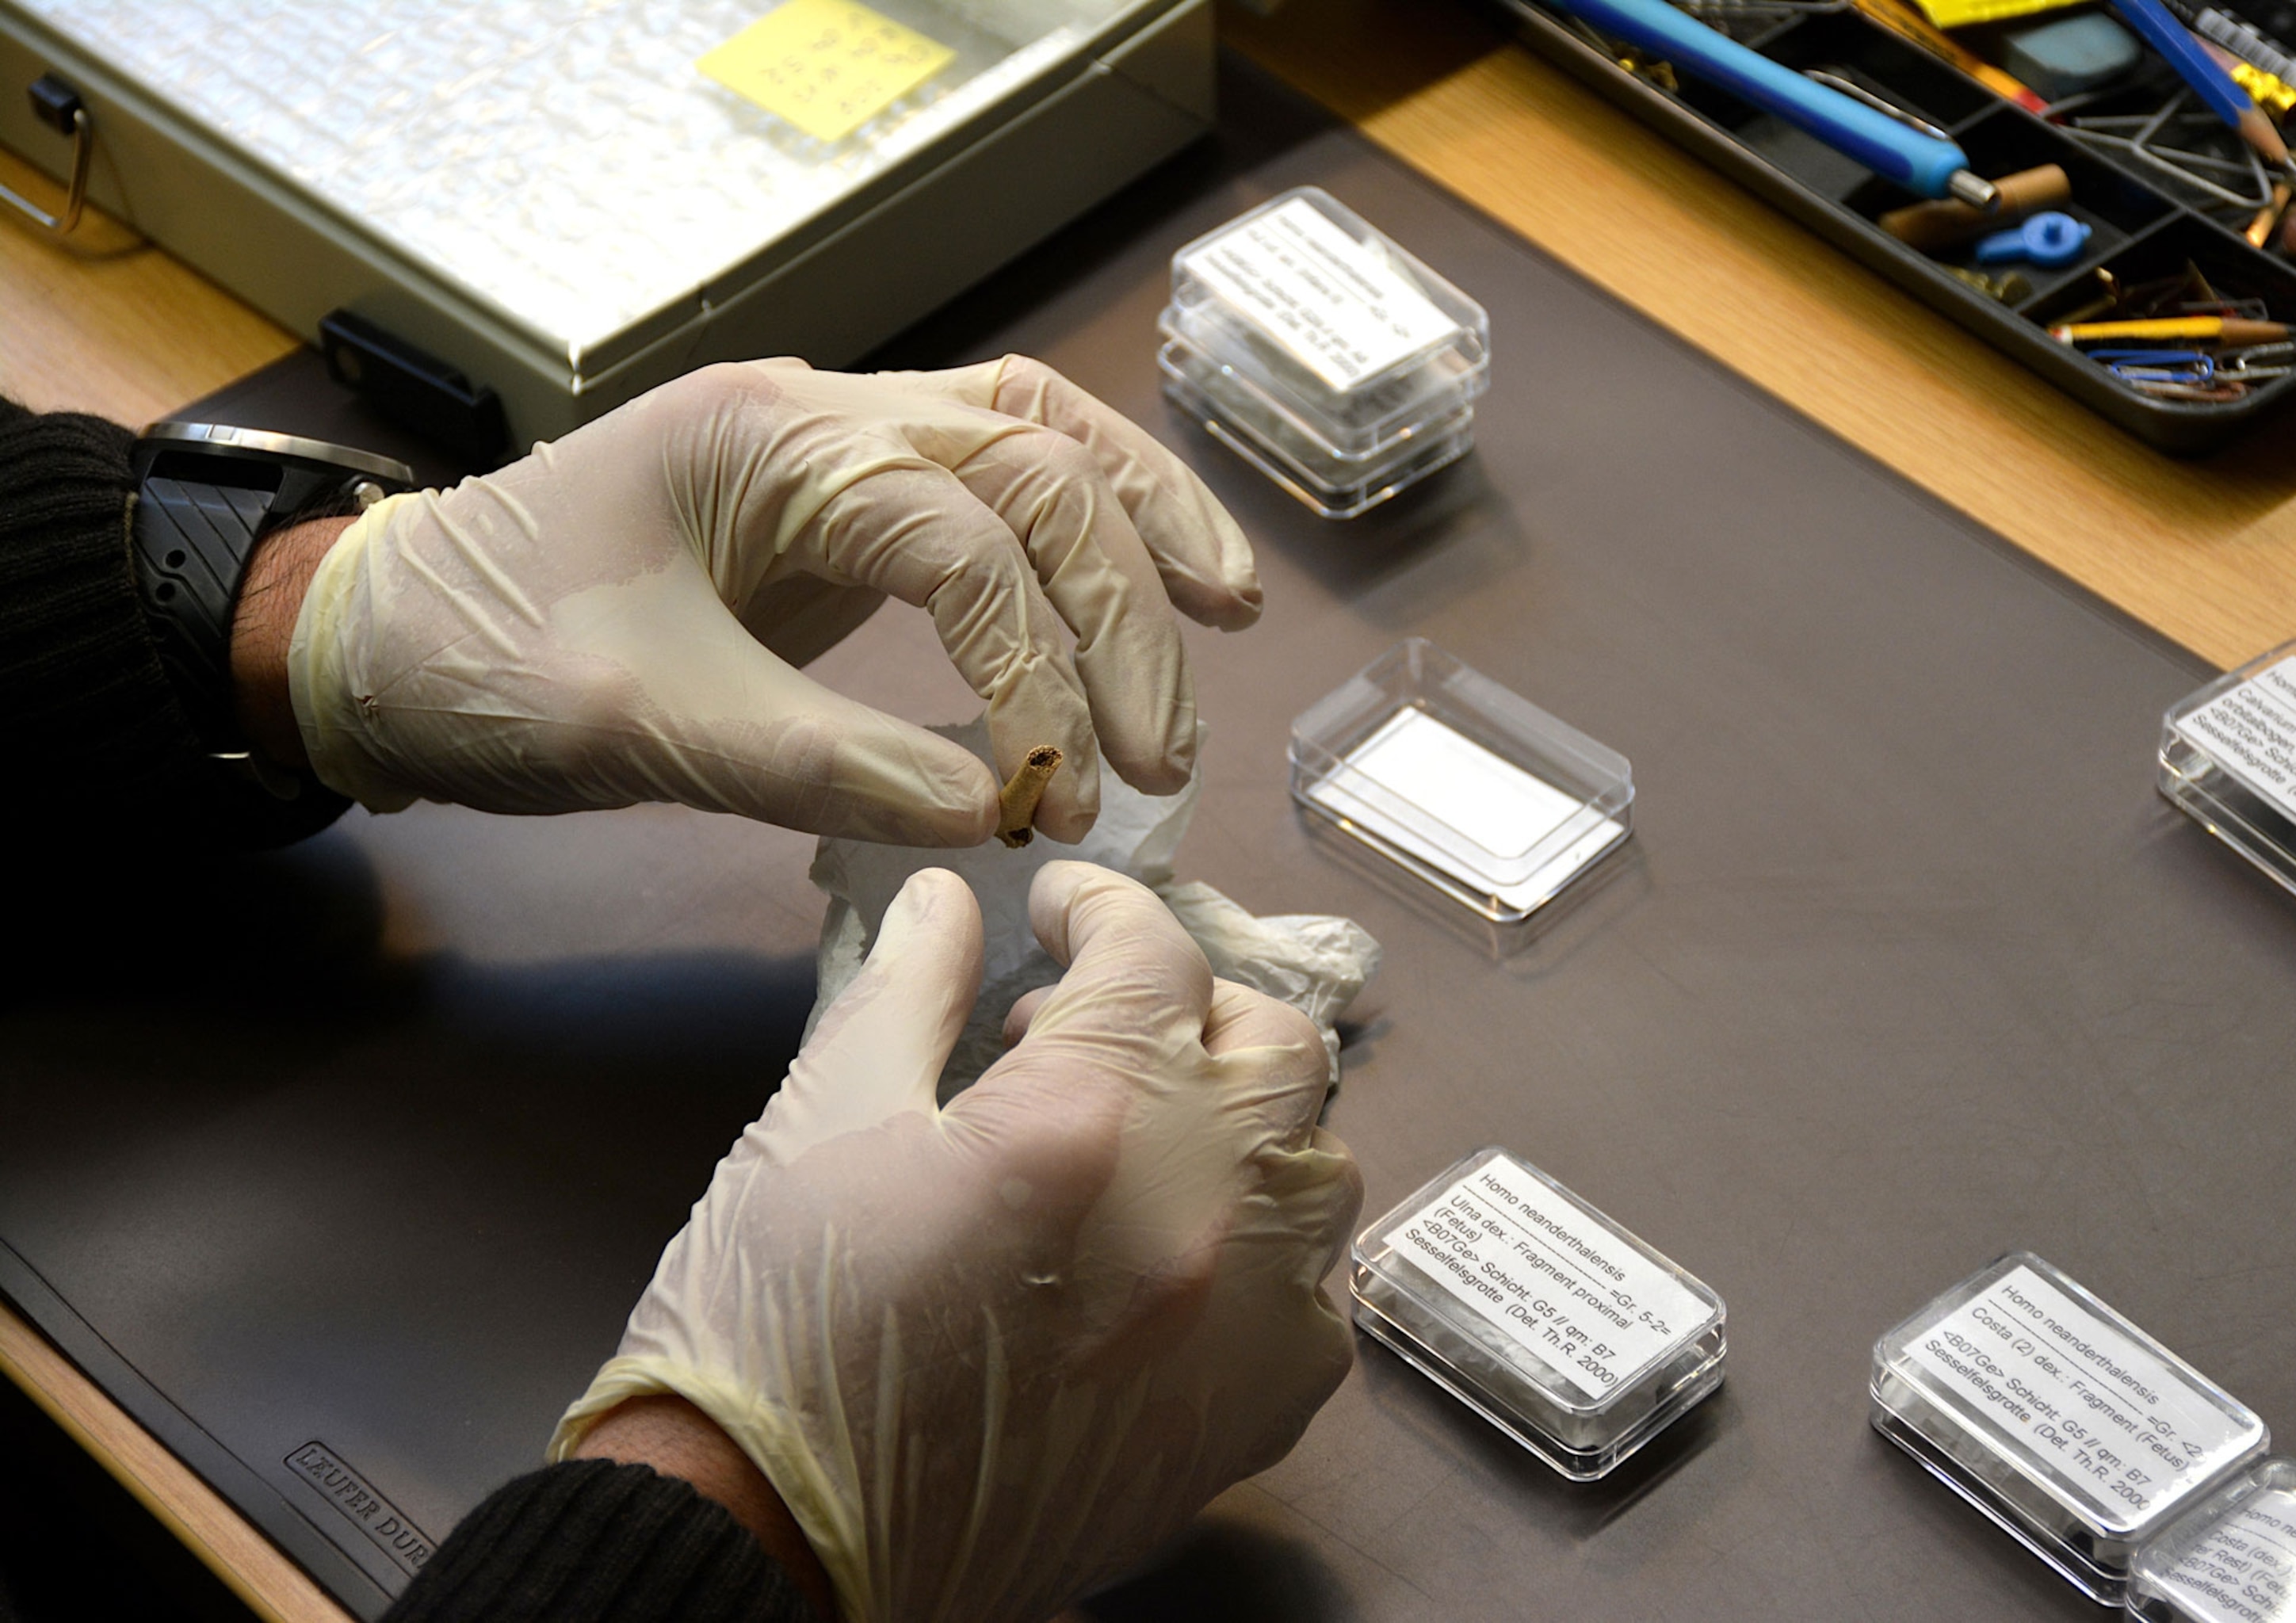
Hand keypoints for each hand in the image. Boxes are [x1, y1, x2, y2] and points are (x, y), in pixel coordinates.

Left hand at [283, 357, 1261, 843]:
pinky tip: (1140, 589)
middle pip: (1033, 466)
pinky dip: (1082, 526)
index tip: (1057, 794)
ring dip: (1139, 523)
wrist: (374, 637)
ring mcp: (830, 445)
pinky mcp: (834, 502)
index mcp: (767, 444)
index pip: (962, 535)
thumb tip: (987, 812)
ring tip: (1228, 612)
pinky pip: (992, 483)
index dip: (1035, 668)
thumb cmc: (479, 664)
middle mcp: (818, 416)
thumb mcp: (637, 724)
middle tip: (1164, 752)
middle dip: (1120, 609)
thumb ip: (818, 764)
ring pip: (1034, 439)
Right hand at [549, 861, 1360, 1622]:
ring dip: (1247, 1125)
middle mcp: (1201, 1207)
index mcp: (1089, 1113)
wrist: (777, 1540)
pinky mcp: (1247, 1423)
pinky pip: (1316, 1307)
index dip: (1103, 908)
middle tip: (1095, 1025)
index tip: (1059, 914)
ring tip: (1145, 1140)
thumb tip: (949, 901)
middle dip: (1192, 1007)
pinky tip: (1179, 1266)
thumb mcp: (823, 1115)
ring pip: (1321, 1167)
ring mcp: (1241, 1323)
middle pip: (1275, 1045)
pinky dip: (1267, 1262)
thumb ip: (910, 989)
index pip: (1151, 953)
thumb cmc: (781, 1320)